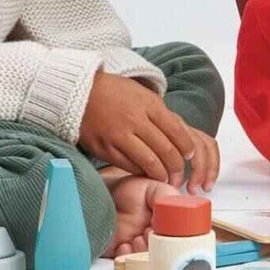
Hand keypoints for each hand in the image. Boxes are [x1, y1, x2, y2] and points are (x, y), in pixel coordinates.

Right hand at [79, 71, 219, 192]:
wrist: (79, 91)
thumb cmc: (113, 92)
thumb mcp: (141, 93)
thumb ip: (159, 112)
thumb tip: (180, 133)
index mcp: (148, 104)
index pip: (177, 131)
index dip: (187, 147)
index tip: (190, 155)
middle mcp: (135, 120)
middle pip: (166, 150)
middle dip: (177, 166)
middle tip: (179, 173)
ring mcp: (119, 135)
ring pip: (150, 162)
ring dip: (161, 174)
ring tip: (164, 178)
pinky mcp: (105, 148)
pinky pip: (129, 166)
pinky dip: (141, 172)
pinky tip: (145, 173)